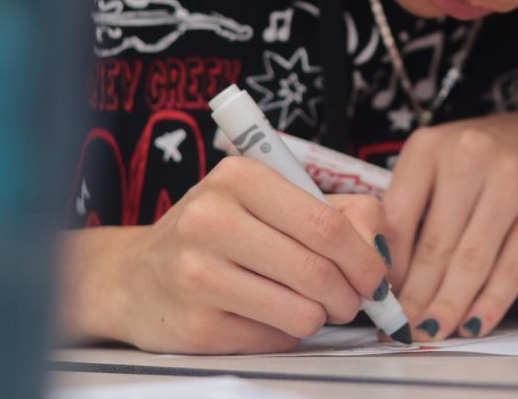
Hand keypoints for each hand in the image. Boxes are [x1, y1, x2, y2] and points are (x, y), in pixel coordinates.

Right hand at [61, 156, 389, 353]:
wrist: (136, 277)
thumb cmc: (219, 233)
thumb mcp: (271, 200)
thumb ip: (334, 212)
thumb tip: (381, 248)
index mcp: (240, 177)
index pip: (326, 224)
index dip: (364, 257)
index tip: (376, 275)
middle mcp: (212, 219)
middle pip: (318, 269)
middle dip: (352, 294)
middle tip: (354, 301)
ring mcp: (197, 274)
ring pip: (301, 310)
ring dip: (322, 316)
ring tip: (312, 306)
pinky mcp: (194, 326)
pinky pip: (273, 339)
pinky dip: (286, 333)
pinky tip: (269, 317)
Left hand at [383, 110, 517, 340]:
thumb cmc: (494, 161)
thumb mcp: (446, 163)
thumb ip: (416, 206)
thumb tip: (389, 278)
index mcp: (431, 145)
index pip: (396, 218)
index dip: (386, 268)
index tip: (379, 302)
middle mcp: (469, 156)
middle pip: (434, 245)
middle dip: (415, 298)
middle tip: (402, 331)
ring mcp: (511, 181)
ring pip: (470, 260)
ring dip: (448, 306)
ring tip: (431, 334)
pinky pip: (510, 267)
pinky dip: (490, 303)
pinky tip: (474, 324)